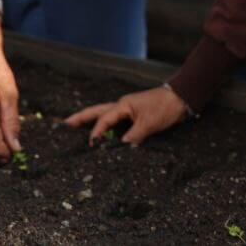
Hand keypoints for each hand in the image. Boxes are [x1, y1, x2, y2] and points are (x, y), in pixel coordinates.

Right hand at [64, 84, 187, 145]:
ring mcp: (127, 111)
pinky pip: (114, 121)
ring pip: (104, 115)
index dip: (96, 131)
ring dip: (90, 121)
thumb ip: (134, 135)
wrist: (181, 99)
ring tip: (75, 128)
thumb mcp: (150, 123)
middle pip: (97, 111)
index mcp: (123, 105)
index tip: (90, 144)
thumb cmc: (164, 107)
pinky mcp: (133, 116)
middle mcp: (122, 106)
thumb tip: (122, 146)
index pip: (104, 119)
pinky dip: (104, 126)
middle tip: (64, 124)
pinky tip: (101, 134)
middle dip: (81, 118)